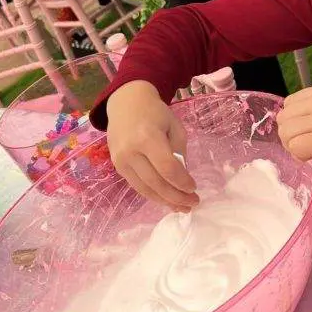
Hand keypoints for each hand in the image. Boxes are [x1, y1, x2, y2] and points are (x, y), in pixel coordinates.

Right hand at [106, 81, 198, 209]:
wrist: (126, 104)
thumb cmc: (155, 113)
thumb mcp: (175, 126)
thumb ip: (179, 151)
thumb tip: (182, 178)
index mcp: (147, 137)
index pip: (167, 168)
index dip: (182, 182)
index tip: (194, 188)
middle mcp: (130, 151)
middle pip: (155, 183)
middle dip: (176, 197)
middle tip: (192, 204)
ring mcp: (120, 160)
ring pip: (144, 189)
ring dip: (164, 201)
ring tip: (181, 207)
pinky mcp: (117, 166)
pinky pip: (137, 185)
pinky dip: (152, 195)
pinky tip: (166, 199)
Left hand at [277, 84, 311, 175]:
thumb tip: (304, 127)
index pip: (290, 103)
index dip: (295, 122)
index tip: (310, 133)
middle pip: (284, 118)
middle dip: (291, 136)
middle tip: (309, 147)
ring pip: (286, 133)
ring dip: (294, 147)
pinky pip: (295, 147)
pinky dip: (301, 156)